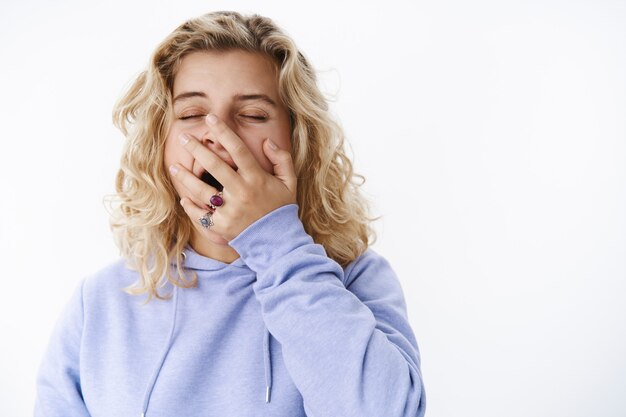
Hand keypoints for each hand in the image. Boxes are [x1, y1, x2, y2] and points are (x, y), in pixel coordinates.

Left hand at [169, 114, 296, 241]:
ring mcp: (229, 210)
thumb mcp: (289, 182)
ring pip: (201, 190)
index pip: (238, 149)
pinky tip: (184, 196)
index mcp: (256, 179)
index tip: (210, 118)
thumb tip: (267, 141)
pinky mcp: (221, 226)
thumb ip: (281, 159)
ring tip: (175, 167)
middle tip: (183, 137)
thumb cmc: (281, 208)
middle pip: (214, 165)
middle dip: (197, 148)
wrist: (277, 241)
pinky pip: (200, 214)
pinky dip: (190, 206)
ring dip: (186, 177)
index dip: (223, 132)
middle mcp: (241, 192)